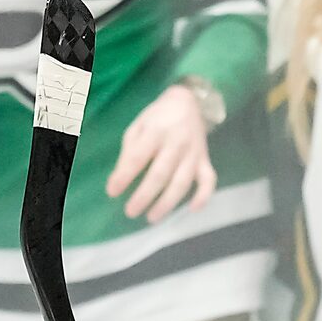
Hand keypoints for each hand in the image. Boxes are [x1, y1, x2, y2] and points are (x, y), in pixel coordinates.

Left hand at [106, 84, 217, 224]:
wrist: (188, 103)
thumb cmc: (157, 117)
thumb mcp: (137, 127)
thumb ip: (129, 152)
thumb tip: (119, 180)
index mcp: (156, 131)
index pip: (138, 157)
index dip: (124, 176)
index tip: (112, 192)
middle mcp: (177, 143)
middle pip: (160, 174)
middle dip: (144, 195)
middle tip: (130, 211)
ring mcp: (194, 153)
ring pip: (182, 182)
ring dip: (168, 202)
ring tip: (152, 217)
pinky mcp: (205, 160)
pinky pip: (209, 180)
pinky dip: (203, 196)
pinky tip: (192, 209)